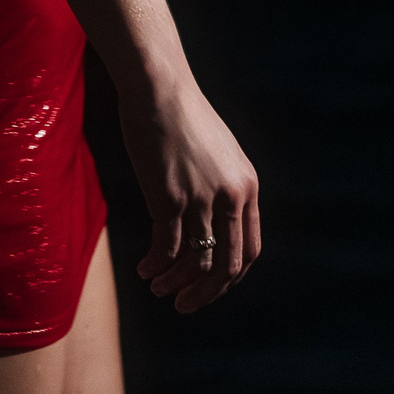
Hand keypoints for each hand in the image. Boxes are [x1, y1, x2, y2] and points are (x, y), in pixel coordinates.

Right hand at [120, 81, 260, 311]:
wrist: (158, 89)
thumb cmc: (182, 117)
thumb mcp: (219, 153)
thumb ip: (224, 186)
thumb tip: (214, 223)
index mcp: (247, 187)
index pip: (250, 250)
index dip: (231, 278)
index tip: (210, 287)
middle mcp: (230, 196)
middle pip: (228, 266)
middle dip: (206, 293)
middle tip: (185, 303)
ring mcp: (200, 199)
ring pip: (196, 263)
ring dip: (176, 283)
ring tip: (159, 288)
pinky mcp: (168, 197)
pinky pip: (166, 248)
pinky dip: (156, 265)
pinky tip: (144, 268)